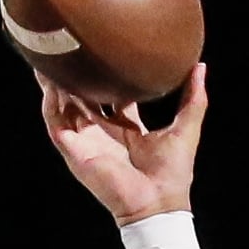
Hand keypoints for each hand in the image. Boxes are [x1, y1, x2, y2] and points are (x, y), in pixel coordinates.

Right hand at [36, 61, 209, 225]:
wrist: (157, 202)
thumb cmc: (173, 172)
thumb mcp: (186, 128)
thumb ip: (194, 98)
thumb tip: (200, 66)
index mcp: (126, 128)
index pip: (111, 97)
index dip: (106, 76)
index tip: (105, 51)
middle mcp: (102, 132)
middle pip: (81, 97)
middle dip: (73, 75)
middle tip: (67, 46)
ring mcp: (86, 140)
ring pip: (62, 104)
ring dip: (54, 82)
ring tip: (47, 55)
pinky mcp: (74, 149)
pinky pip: (55, 121)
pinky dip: (51, 101)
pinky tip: (51, 83)